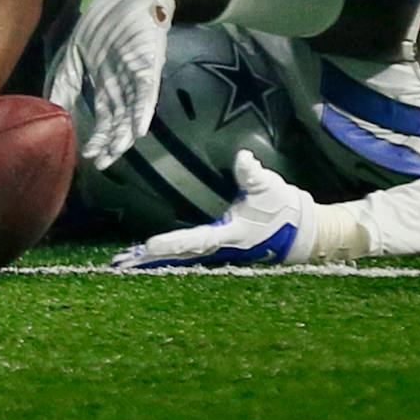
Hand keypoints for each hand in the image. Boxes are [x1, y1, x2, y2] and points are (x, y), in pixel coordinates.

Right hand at [46, 0, 174, 167]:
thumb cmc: (101, 25)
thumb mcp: (74, 54)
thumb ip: (64, 83)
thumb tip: (51, 110)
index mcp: (104, 85)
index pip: (103, 118)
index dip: (98, 138)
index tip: (89, 157)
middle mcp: (121, 85)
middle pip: (118, 120)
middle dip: (112, 142)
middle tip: (103, 163)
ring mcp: (135, 75)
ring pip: (132, 110)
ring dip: (126, 131)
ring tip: (119, 150)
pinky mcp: (147, 62)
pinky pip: (146, 90)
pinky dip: (142, 109)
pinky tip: (139, 127)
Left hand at [112, 151, 316, 267]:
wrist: (299, 230)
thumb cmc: (281, 207)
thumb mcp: (268, 186)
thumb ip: (252, 174)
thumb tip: (242, 157)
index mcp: (229, 235)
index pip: (195, 239)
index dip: (172, 242)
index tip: (149, 245)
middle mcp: (219, 249)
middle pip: (178, 255)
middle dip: (151, 259)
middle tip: (121, 263)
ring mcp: (216, 253)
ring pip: (178, 258)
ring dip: (152, 261)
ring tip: (124, 262)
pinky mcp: (215, 250)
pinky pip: (184, 254)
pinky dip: (164, 256)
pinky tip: (145, 257)